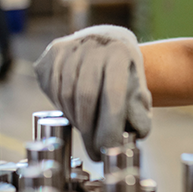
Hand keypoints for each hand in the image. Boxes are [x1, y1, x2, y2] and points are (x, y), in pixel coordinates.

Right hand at [34, 25, 151, 160]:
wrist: (107, 41)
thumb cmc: (125, 70)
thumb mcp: (139, 85)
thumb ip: (139, 109)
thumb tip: (137, 135)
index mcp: (120, 53)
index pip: (113, 94)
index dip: (110, 126)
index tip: (108, 148)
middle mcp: (94, 46)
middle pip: (86, 96)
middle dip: (90, 130)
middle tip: (95, 150)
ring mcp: (70, 47)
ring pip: (66, 95)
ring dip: (76, 120)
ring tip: (88, 132)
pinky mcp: (53, 53)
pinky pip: (52, 89)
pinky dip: (63, 107)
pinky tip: (75, 114)